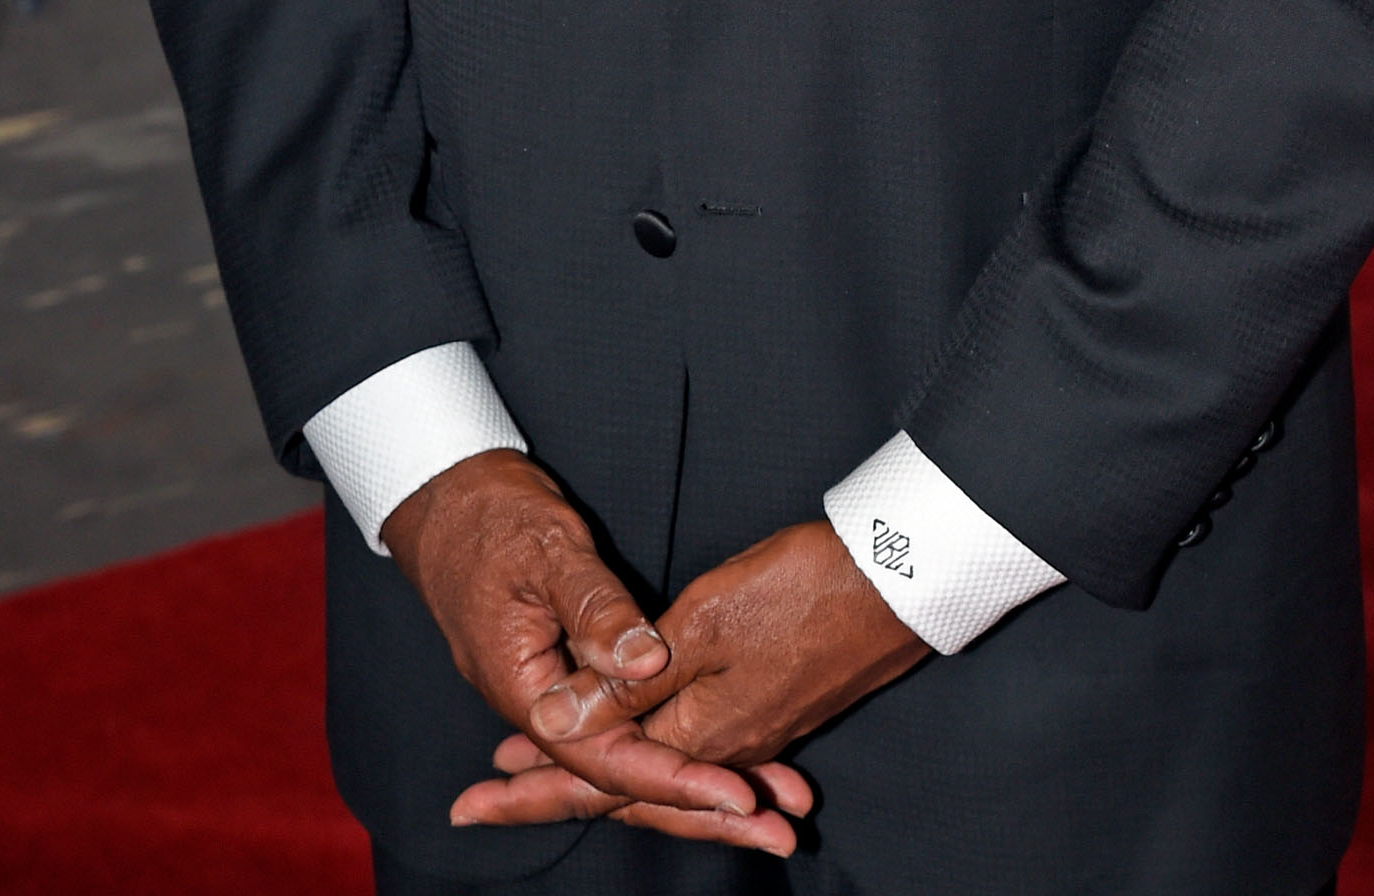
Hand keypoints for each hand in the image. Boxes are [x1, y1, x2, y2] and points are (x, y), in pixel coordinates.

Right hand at [382, 449, 808, 851]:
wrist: (449, 498)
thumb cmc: (494, 518)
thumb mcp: (549, 552)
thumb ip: (597, 608)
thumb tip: (648, 661)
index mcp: (525, 691)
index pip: (607, 757)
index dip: (675, 777)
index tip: (736, 795)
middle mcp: (542, 708)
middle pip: (623, 780)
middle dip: (698, 808)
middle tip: (775, 831)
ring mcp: (558, 694)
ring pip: (628, 759)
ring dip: (694, 788)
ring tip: (769, 810)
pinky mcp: (574, 674)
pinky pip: (625, 726)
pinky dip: (673, 748)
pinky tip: (721, 763)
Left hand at [460, 520, 927, 828]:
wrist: (901, 574)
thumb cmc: (803, 586)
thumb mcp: (706, 621)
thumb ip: (632, 679)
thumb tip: (560, 727)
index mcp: (698, 734)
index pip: (597, 779)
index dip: (531, 789)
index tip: (471, 799)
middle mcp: (724, 749)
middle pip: (623, 785)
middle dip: (551, 789)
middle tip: (484, 796)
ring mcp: (754, 731)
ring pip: (658, 768)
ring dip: (598, 769)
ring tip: (538, 768)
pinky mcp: (776, 705)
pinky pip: (700, 751)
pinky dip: (655, 754)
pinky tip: (639, 743)